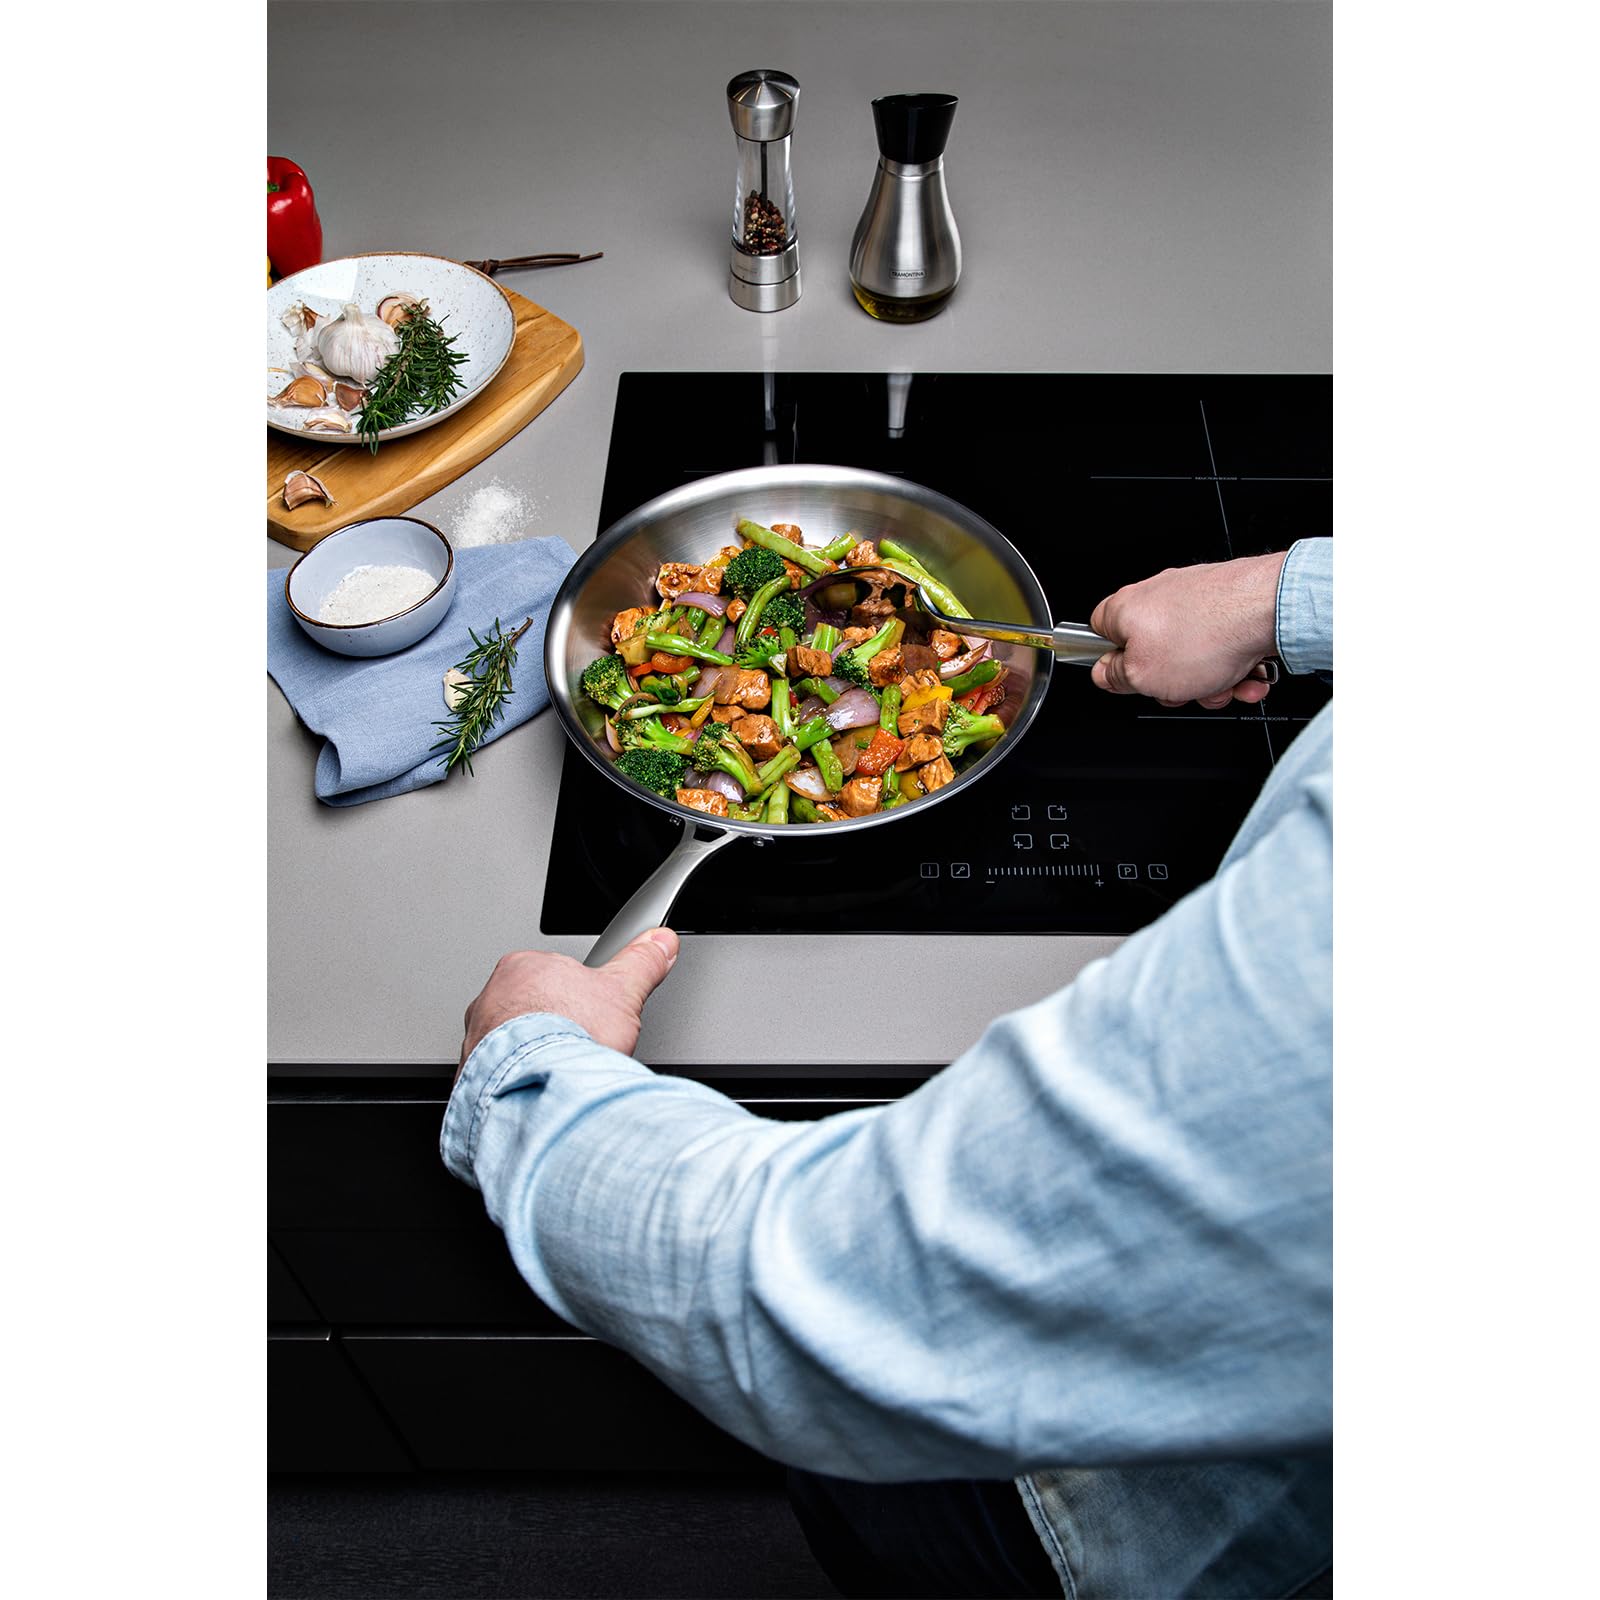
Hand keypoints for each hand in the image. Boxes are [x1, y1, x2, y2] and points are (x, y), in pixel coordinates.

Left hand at [457, 929, 679, 1078]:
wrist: (538, 1086)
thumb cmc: (569, 1036)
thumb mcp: (622, 992)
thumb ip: (641, 962)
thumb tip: (661, 942)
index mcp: (524, 967)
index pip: (554, 978)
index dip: (579, 1000)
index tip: (592, 1018)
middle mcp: (491, 998)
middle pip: (532, 1011)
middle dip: (556, 1028)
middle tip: (581, 1046)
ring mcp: (477, 1037)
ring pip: (513, 1045)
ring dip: (536, 1057)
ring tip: (563, 1070)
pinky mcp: (470, 1074)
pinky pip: (498, 1076)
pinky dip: (519, 1083)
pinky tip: (542, 1089)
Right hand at [1088, 551, 1286, 708]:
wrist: (1267, 610)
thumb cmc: (1207, 636)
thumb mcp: (1142, 676)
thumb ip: (1115, 677)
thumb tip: (1105, 674)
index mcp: (1125, 610)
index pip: (1100, 634)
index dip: (1112, 662)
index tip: (1127, 679)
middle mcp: (1158, 596)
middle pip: (1152, 652)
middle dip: (1172, 680)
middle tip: (1184, 688)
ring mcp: (1195, 597)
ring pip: (1192, 654)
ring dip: (1209, 679)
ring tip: (1225, 684)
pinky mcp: (1227, 602)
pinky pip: (1221, 644)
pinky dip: (1234, 665)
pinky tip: (1246, 675)